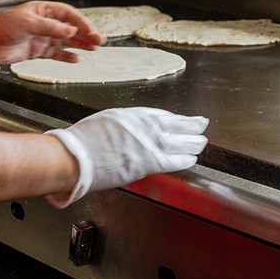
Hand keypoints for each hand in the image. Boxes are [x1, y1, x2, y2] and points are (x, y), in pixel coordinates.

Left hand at [0, 1, 105, 65]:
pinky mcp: (36, 51)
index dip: (81, 22)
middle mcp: (44, 23)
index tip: (91, 31)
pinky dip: (66, 56)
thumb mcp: (28, 23)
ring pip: (66, 41)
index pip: (68, 15)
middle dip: (85, 34)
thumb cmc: (1, 26)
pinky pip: (55, 53)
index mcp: (42, 10)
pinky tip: (76, 59)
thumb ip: (51, 27)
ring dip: (80, 45)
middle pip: (70, 28)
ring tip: (94, 48)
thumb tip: (71, 30)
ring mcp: (41, 38)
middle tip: (100, 40)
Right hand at [45, 107, 209, 207]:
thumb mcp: (105, 122)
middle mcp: (144, 127)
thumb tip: (126, 133)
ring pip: (179, 141)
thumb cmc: (83, 141)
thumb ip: (121, 127)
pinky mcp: (149, 163)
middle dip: (191, 126)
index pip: (161, 115)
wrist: (77, 156)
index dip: (175, 119)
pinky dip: (185, 158)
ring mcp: (148, 144)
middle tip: (201, 126)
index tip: (182, 119)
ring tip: (202, 142)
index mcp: (133, 116)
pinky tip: (193, 158)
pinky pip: (174, 160)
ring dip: (193, 142)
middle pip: (175, 125)